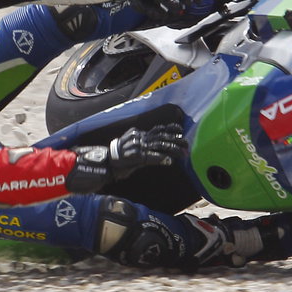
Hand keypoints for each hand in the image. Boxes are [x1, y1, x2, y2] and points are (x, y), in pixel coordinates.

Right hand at [67, 123, 186, 191]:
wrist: (105, 162)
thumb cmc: (117, 157)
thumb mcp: (129, 145)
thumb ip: (140, 143)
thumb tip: (151, 144)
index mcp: (139, 134)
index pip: (157, 129)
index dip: (170, 129)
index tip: (180, 129)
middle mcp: (139, 138)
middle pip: (162, 136)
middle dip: (176, 140)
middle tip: (187, 144)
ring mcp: (138, 147)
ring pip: (159, 145)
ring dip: (173, 149)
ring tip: (183, 153)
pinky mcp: (136, 157)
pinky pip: (151, 157)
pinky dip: (161, 159)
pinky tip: (169, 162)